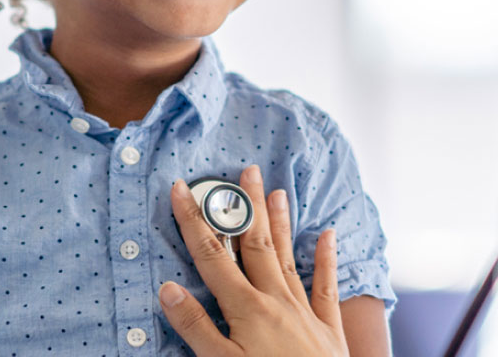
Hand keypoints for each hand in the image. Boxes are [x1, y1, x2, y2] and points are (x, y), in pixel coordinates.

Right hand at [159, 164, 349, 356]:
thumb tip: (168, 287)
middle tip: (247, 170)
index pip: (212, 255)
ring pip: (288, 256)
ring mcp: (304, 308)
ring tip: (277, 191)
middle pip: (256, 243)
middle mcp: (275, 298)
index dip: (194, 221)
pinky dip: (327, 258)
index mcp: (246, 308)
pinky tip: (329, 234)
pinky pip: (327, 285)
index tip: (181, 189)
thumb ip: (196, 326)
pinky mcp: (328, 325)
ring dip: (281, 222)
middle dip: (247, 206)